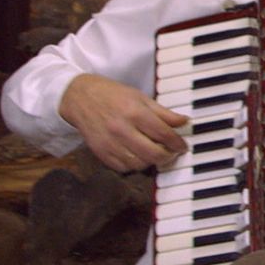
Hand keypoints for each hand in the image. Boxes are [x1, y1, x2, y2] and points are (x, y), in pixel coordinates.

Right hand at [59, 73, 188, 172]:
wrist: (80, 98)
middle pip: (153, 154)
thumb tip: (184, 122)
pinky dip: (134, 165)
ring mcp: (110, 144)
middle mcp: (122, 130)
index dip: (177, 143)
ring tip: (155, 153)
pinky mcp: (100, 153)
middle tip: (172, 153)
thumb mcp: (141, 98)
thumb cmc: (113, 95)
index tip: (183, 146)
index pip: (163, 134)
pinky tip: (138, 156)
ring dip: (151, 162)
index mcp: (135, 113)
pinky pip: (123, 168)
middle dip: (168, 156)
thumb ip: (163, 113)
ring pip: (139, 164)